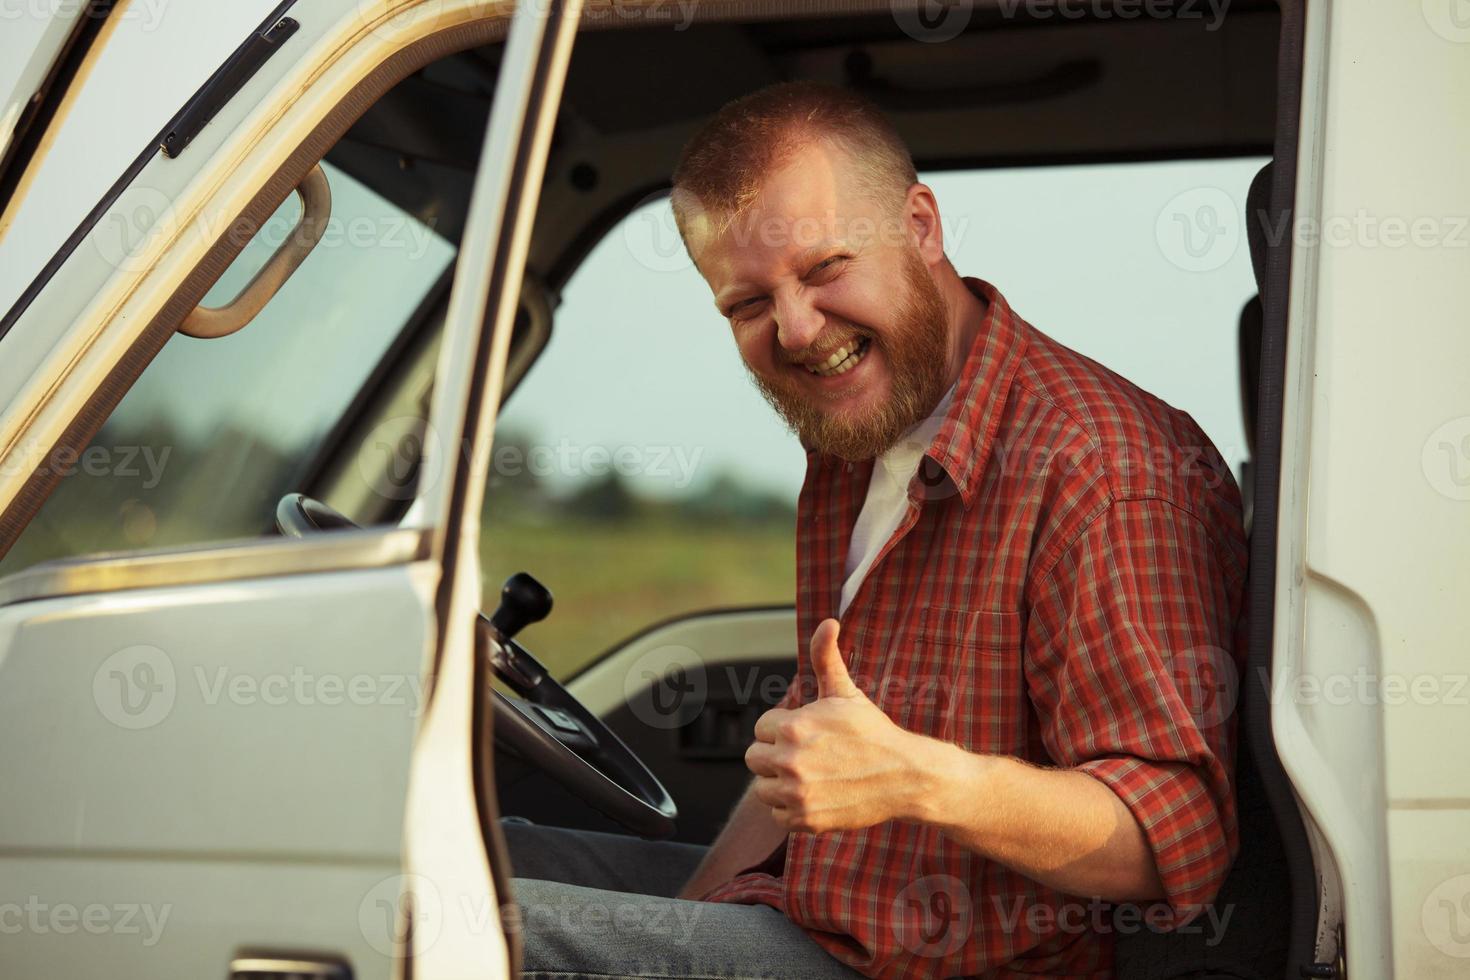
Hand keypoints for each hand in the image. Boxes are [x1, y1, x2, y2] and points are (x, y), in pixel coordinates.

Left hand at [745, 619, 925, 832]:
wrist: (905, 776)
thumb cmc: (872, 731)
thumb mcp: (846, 692)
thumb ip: (826, 657)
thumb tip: (828, 621)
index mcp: (791, 727)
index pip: (761, 728)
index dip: (782, 729)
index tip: (807, 733)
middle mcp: (789, 760)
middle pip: (754, 759)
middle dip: (776, 756)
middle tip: (807, 756)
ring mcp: (796, 793)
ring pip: (763, 789)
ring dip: (781, 784)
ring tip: (812, 776)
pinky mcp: (805, 820)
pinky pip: (778, 816)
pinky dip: (793, 810)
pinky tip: (818, 796)